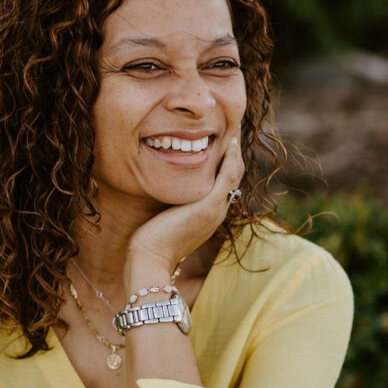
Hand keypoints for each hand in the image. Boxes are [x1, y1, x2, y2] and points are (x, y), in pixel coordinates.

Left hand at [127, 131, 244, 271]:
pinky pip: (228, 175)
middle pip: (235, 175)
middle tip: (233, 129)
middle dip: (234, 152)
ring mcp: (216, 208)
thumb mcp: (168, 217)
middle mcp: (218, 210)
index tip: (223, 142)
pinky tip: (229, 141)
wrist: (151, 258)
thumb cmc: (152, 240)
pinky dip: (231, 157)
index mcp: (210, 213)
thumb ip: (174, 202)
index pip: (226, 182)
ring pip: (235, 173)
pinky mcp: (209, 205)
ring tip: (234, 129)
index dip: (227, 161)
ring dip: (236, 150)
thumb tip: (167, 190)